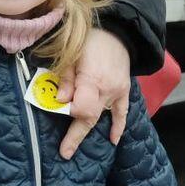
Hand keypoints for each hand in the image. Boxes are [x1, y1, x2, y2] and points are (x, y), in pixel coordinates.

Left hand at [56, 26, 131, 158]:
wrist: (117, 32)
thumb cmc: (89, 40)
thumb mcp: (71, 54)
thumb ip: (65, 78)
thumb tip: (60, 101)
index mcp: (92, 80)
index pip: (82, 108)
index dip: (69, 112)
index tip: (60, 107)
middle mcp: (107, 90)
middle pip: (90, 118)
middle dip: (75, 136)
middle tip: (64, 153)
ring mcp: (118, 92)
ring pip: (101, 116)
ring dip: (87, 129)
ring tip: (72, 146)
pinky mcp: (124, 92)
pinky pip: (122, 113)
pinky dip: (118, 127)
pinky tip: (113, 139)